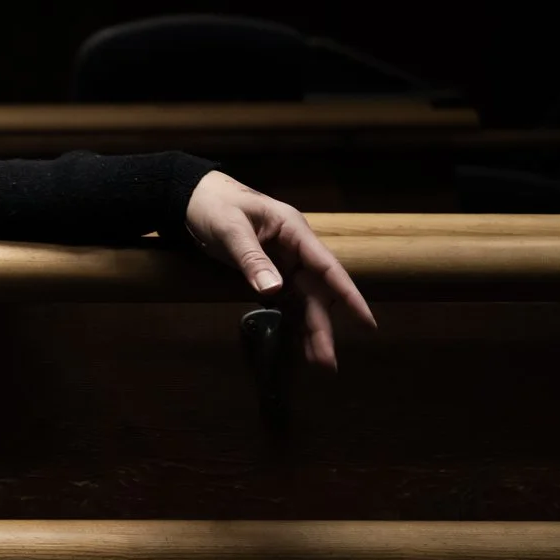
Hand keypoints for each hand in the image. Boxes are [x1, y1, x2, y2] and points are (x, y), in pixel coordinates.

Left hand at [182, 169, 376, 369]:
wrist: (192, 197)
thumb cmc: (214, 204)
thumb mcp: (230, 228)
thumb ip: (251, 258)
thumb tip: (273, 291)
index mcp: (294, 232)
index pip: (328, 267)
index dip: (349, 295)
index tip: (366, 321)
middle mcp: (295, 250)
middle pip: (316, 292)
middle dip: (323, 326)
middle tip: (327, 362)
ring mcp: (283, 264)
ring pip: (303, 301)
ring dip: (310, 329)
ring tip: (319, 362)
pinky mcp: (268, 274)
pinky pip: (286, 302)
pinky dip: (292, 322)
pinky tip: (300, 346)